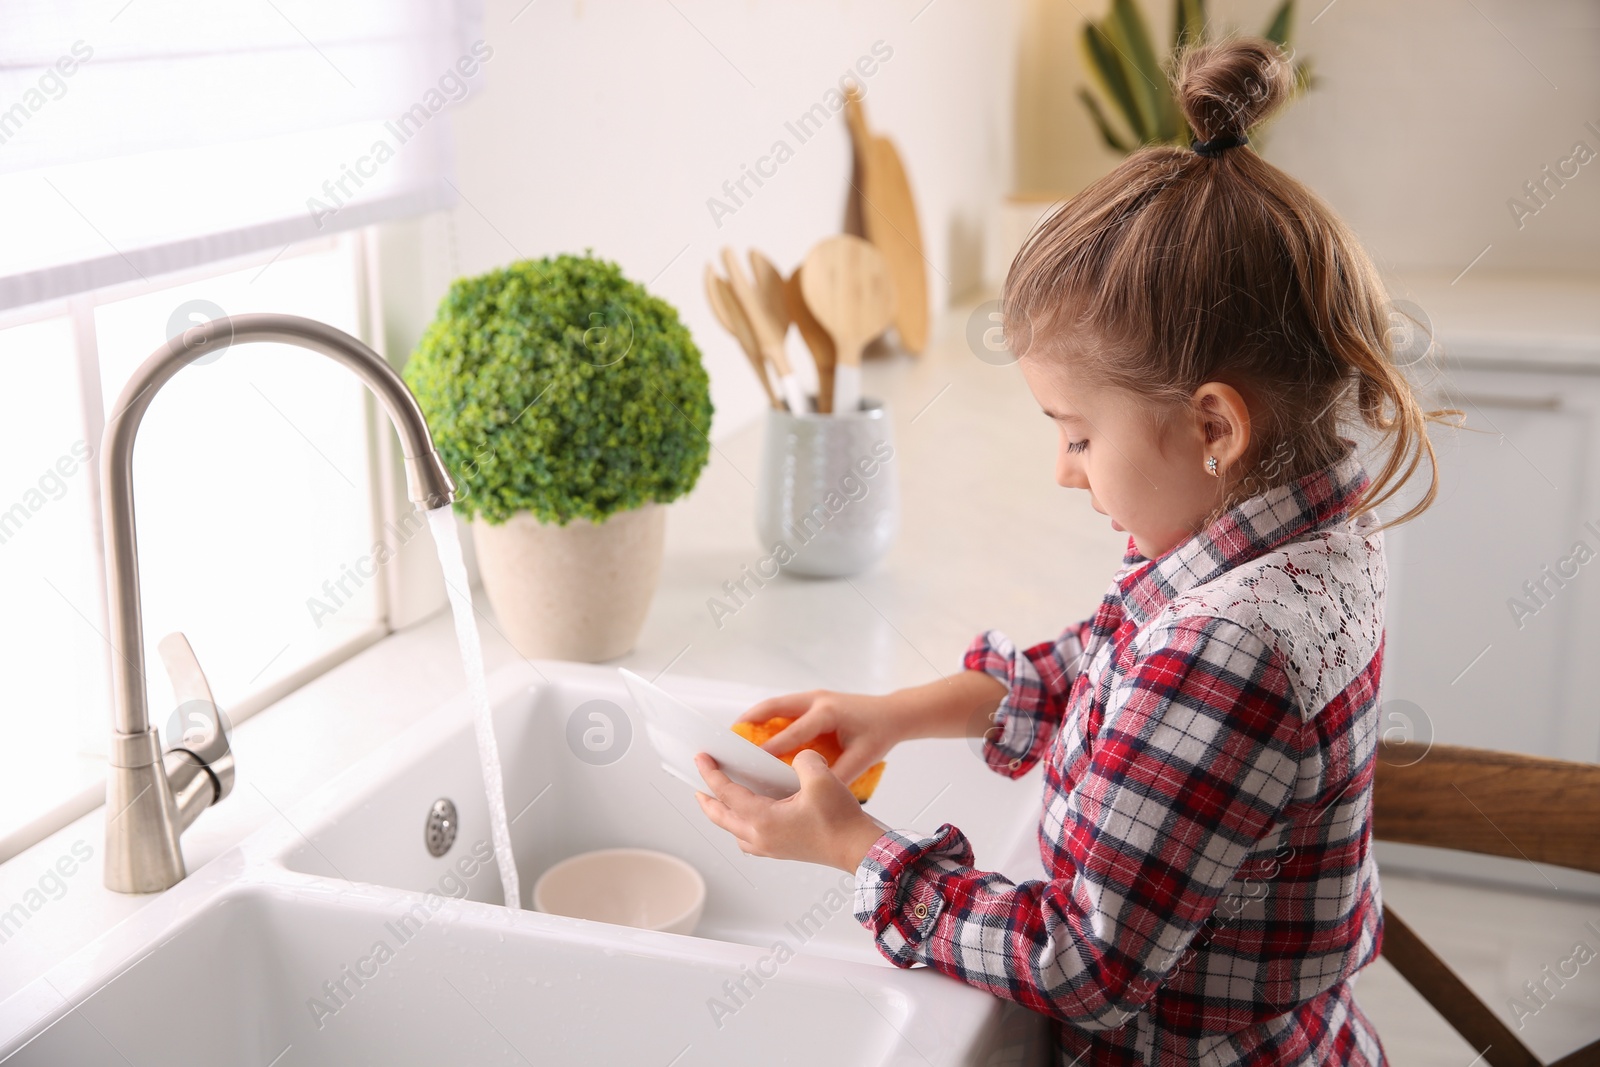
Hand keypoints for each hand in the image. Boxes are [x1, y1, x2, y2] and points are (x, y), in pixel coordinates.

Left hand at [693, 751, 886, 872]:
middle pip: (721, 817)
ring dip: (722, 816)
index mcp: (763, 819)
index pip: (726, 793)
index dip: (711, 773)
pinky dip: (741, 827)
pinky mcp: (783, 850)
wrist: (858, 849)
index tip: (701, 758)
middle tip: (697, 784)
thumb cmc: (840, 821)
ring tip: (719, 801)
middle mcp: (761, 837)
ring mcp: (771, 847)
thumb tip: (798, 758)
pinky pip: (750, 840)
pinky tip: (751, 818)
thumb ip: (803, 759)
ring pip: (734, 831)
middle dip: (706, 800)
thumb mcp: (820, 778)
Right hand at [735, 689, 908, 786]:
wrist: (894, 714)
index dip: (770, 749)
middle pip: (773, 707)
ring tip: (734, 737)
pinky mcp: (812, 700)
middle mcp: (816, 700)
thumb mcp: (862, 759)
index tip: (750, 764)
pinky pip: (783, 707)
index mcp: (827, 714)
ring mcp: (813, 697)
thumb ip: (837, 777)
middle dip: (749, 722)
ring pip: (774, 704)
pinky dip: (766, 718)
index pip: (792, 733)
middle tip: (727, 739)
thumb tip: (812, 794)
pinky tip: (756, 734)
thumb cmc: (879, 734)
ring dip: (754, 717)